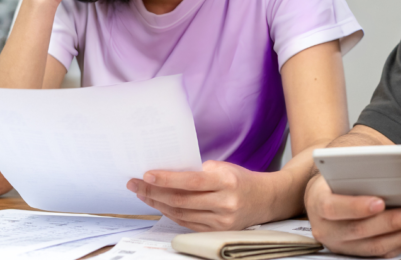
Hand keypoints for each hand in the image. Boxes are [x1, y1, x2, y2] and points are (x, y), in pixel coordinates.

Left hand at [127, 161, 268, 230]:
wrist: (264, 199)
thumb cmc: (241, 179)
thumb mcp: (224, 168)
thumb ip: (199, 172)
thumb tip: (168, 175)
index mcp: (226, 181)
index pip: (191, 182)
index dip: (167, 179)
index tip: (148, 175)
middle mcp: (224, 203)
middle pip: (181, 200)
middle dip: (154, 192)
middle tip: (136, 184)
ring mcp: (220, 221)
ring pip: (181, 214)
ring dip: (158, 204)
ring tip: (143, 194)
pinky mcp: (216, 232)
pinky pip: (187, 223)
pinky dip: (171, 214)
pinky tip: (160, 205)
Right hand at [305, 175, 400, 257]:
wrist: (324, 191)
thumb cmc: (335, 176)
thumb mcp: (338, 166)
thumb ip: (356, 167)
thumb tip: (386, 163)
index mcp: (317, 202)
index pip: (333, 207)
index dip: (357, 207)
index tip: (380, 202)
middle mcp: (326, 227)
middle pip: (360, 230)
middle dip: (391, 222)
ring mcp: (340, 243)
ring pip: (373, 246)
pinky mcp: (355, 252)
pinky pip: (380, 252)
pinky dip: (400, 242)